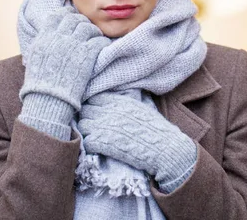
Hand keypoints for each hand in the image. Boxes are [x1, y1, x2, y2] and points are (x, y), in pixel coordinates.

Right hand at [20, 7, 109, 110]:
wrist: (48, 99)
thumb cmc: (40, 82)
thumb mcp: (34, 57)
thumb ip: (43, 42)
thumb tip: (49, 32)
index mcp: (45, 37)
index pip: (57, 15)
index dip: (66, 15)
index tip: (72, 19)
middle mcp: (59, 38)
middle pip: (75, 19)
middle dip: (81, 22)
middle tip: (86, 29)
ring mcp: (73, 45)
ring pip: (88, 27)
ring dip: (93, 31)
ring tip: (95, 38)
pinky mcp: (87, 55)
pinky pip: (98, 41)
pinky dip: (101, 42)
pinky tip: (101, 47)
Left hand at [78, 92, 196, 188]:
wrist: (164, 147)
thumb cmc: (155, 129)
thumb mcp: (139, 108)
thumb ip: (122, 104)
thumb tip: (111, 105)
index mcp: (117, 101)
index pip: (93, 98)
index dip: (93, 106)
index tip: (96, 114)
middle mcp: (107, 110)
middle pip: (85, 110)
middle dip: (88, 118)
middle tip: (94, 127)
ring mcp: (103, 126)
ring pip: (82, 125)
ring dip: (87, 131)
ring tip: (96, 138)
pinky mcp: (101, 142)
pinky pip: (86, 140)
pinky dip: (90, 145)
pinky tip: (99, 148)